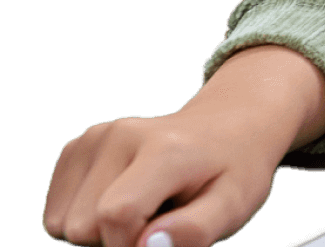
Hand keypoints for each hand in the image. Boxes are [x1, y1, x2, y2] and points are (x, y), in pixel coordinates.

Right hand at [43, 109, 285, 246]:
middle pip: (81, 226)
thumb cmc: (233, 171)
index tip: (160, 242)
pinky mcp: (77, 146)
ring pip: (60, 223)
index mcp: (165, 150)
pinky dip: (83, 216)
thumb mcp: (233, 205)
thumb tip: (147, 245)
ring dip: (98, 232)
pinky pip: (55, 211)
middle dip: (115, 241)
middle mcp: (121, 135)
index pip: (116, 215)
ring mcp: (95, 137)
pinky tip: (123, 199)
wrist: (229, 125)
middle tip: (158, 220)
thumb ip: (195, 230)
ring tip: (143, 209)